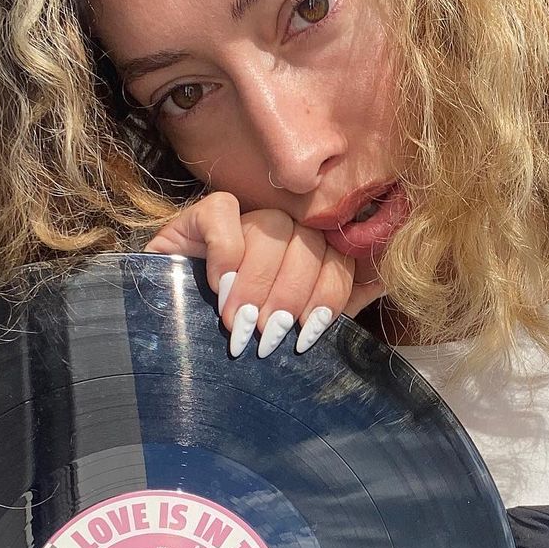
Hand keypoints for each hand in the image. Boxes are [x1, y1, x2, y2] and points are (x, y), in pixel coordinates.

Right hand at [144, 192, 385, 354]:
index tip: (307, 333)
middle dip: (291, 295)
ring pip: (273, 228)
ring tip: (240, 322)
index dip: (328, 293)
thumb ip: (334, 303)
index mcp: (309, 254)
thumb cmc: (231, 332)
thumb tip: (383, 284)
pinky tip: (219, 287)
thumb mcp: (287, 325)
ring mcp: (243, 217)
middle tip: (267, 336)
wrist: (165, 329)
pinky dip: (227, 251)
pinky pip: (224, 212)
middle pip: (308, 243)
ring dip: (259, 282)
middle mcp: (281, 230)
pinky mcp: (201, 211)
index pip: (337, 257)